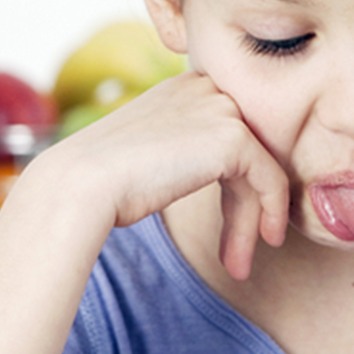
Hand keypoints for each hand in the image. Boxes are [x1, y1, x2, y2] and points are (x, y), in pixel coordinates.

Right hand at [36, 72, 289, 278]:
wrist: (82, 185)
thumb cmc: (104, 182)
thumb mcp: (153, 155)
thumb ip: (189, 153)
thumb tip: (232, 183)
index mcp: (185, 88)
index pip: (227, 137)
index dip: (235, 187)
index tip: (232, 228)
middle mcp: (206, 88)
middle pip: (247, 155)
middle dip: (245, 210)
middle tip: (237, 257)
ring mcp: (221, 107)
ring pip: (260, 170)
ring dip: (252, 222)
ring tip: (238, 266)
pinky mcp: (233, 136)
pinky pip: (270, 179)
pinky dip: (271, 212)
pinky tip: (264, 242)